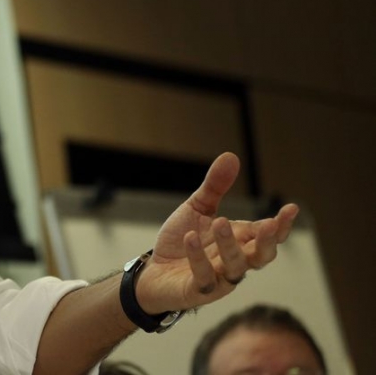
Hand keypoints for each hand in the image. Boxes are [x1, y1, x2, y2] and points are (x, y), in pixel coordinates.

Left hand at [135, 152, 297, 314]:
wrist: (155, 271)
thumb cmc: (183, 240)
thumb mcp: (198, 208)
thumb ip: (215, 187)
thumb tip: (231, 156)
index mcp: (239, 240)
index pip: (268, 234)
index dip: (281, 224)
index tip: (291, 208)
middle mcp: (234, 261)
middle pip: (262, 256)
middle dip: (268, 242)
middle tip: (269, 226)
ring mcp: (219, 278)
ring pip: (235, 267)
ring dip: (229, 245)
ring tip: (220, 221)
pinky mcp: (198, 290)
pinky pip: (204, 277)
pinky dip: (198, 258)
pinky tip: (191, 238)